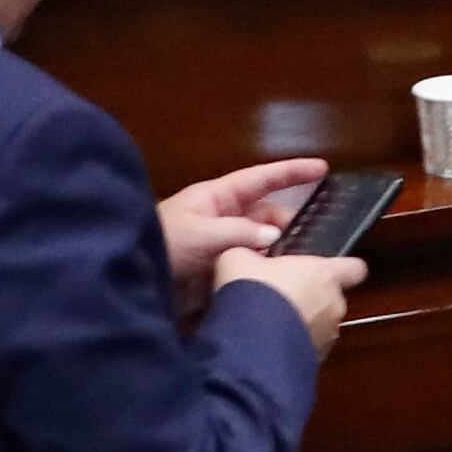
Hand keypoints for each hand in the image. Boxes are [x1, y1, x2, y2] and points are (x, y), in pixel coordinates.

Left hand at [161, 157, 326, 322]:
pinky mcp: (219, 269)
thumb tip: (276, 234)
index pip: (260, 179)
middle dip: (290, 222)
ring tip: (304, 261)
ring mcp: (221, 244)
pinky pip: (252, 264)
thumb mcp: (199, 235)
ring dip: (279, 250)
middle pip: (267, 214)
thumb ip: (240, 232)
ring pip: (262, 241)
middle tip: (316, 236)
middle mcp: (222, 218)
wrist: (129, 283)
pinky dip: (266, 269)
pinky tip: (282, 278)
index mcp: (216, 199)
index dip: (291, 172)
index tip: (322, 168)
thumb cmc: (159, 248)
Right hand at [215, 249, 358, 356]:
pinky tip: (263, 345)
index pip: (354, 268)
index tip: (331, 269)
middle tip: (278, 298)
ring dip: (297, 325)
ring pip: (318, 326)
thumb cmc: (254, 292)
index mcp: (326, 274)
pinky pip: (304, 349)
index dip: (343, 268)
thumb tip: (243, 257)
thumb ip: (249, 256)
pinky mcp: (315, 360)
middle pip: (330, 299)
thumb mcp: (239, 260)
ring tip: (266, 325)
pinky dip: (289, 347)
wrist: (251, 341)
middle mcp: (334, 305)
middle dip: (307, 299)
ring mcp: (327, 336)